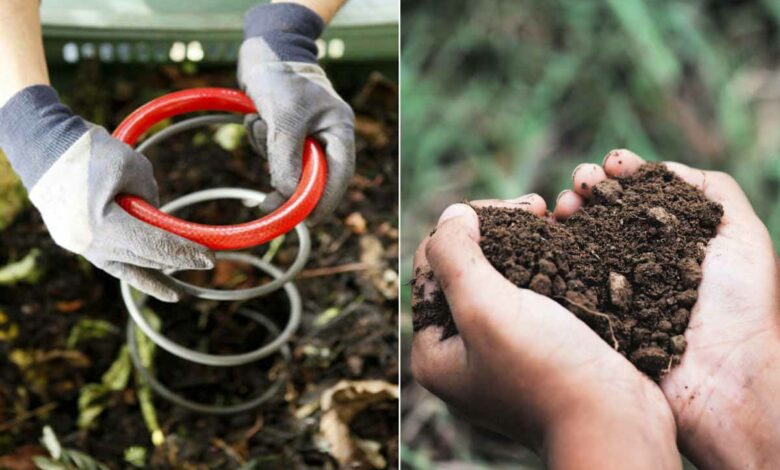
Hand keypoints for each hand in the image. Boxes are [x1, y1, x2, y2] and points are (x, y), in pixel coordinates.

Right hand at [0, 85, 213, 301]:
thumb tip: (161, 222)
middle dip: (177, 261)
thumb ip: (151, 198)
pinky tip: (160, 287)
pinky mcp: (80, 243)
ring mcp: (81, 246)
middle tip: (208, 263)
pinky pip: (115, 263)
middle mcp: (89, 243)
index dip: (184, 253)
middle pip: (143, 258)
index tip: (209, 258)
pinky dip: (137, 274)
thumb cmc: (91, 152)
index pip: (153, 245)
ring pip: (129, 267)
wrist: (45, 148)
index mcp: (101, 224)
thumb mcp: (134, 168)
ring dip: (157, 276)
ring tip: (179, 293)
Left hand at [238, 3, 354, 221]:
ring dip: (268, 154)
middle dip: (288, 184)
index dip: (325, 201)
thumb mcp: (284, 116)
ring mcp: (307, 136)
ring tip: (260, 121)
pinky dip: (261, 142)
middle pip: (314, 178)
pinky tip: (256, 117)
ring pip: (289, 166)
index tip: (307, 221)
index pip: (339, 176)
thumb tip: (288, 194)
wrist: (262, 48)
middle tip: (266, 203)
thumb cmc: (280, 75)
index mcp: (339, 130)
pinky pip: (274, 154)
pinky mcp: (286, 134)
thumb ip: (287, 156)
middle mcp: (327, 136)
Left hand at [411, 198, 679, 468]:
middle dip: (499, 232)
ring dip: (525, 243)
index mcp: (435, 352)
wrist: (618, 423)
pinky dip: (548, 265)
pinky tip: (569, 243)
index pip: (431, 269)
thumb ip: (455, 257)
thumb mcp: (486, 309)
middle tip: (535, 207)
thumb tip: (451, 215)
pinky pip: (533, 296)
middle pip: (465, 272)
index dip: (464, 227)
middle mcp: (463, 354)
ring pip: (503, 279)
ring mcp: (502, 354)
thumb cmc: (548, 371)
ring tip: (553, 217)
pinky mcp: (541, 351)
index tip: (509, 208)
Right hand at [563, 150, 779, 468]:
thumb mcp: (742, 235)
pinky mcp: (588, 314)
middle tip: (581, 181)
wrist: (722, 382)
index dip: (623, 173)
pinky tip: (548, 232)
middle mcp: (636, 260)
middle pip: (601, 212)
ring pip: (576, 239)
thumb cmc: (741, 307)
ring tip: (562, 205)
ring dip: (565, 211)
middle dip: (588, 187)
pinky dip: (550, 251)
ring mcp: (609, 287)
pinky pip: (562, 277)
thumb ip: (712, 190)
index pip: (638, 195)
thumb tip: (662, 168)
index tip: (613, 162)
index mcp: (671, 240)